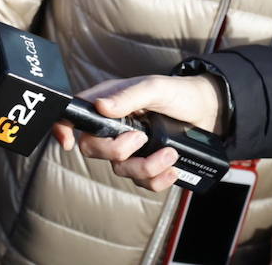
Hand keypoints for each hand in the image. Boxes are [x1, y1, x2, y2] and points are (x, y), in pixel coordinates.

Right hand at [51, 75, 223, 192]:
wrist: (209, 111)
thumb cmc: (178, 93)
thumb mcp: (154, 88)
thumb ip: (128, 96)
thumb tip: (101, 107)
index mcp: (107, 103)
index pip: (74, 115)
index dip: (63, 128)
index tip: (68, 141)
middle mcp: (113, 127)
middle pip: (92, 149)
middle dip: (117, 150)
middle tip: (142, 137)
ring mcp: (129, 148)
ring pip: (119, 169)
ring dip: (146, 166)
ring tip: (171, 153)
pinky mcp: (146, 164)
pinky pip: (141, 182)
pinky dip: (158, 180)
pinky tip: (173, 169)